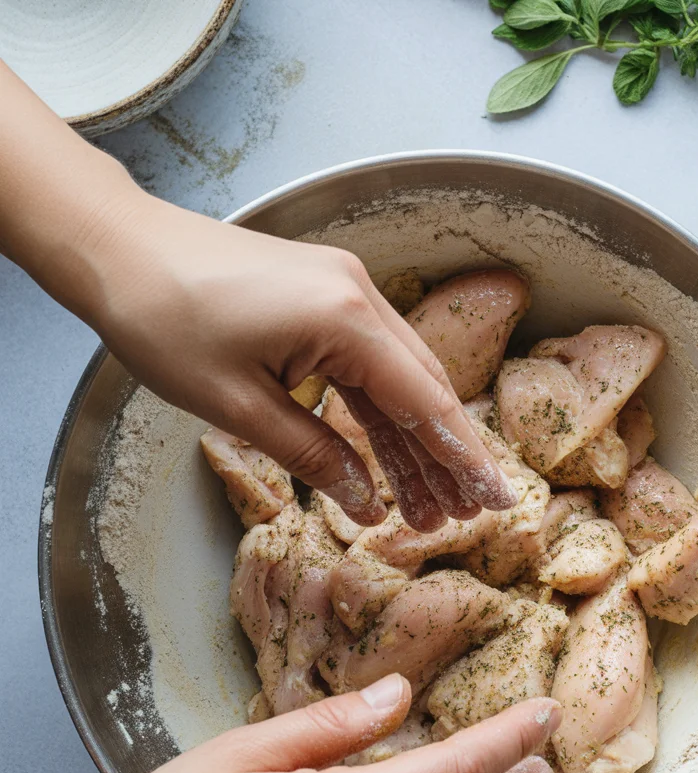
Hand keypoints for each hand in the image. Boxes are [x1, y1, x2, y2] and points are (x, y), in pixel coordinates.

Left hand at [82, 194, 517, 531]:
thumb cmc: (163, 318)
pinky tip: (386, 463)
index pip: (425, 402)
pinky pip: (364, 366)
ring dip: (412, 444)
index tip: (496, 500)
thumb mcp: (239, 406)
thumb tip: (367, 503)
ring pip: (396, 382)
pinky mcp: (321, 299)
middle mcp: (358, 297)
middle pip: (422, 390)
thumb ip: (313, 456)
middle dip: (445, 458)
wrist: (116, 247)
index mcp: (345, 319)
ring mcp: (342, 293)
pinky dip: (376, 415)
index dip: (464, 458)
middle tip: (464, 516)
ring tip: (429, 507)